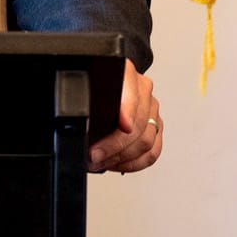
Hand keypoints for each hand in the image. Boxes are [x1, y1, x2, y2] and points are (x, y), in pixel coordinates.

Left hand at [89, 59, 161, 173]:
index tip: (121, 128)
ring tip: (100, 162)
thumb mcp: (82, 89)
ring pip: (146, 141)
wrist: (97, 89)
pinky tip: (117, 164)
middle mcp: (142, 90)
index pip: (132, 93)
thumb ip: (85, 102)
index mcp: (124, 72)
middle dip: (114, 146)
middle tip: (93, 156)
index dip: (127, 112)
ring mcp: (150, 109)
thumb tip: (81, 127)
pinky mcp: (155, 126)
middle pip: (139, 124)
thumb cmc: (91, 90)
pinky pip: (152, 151)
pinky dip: (134, 163)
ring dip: (121, 158)